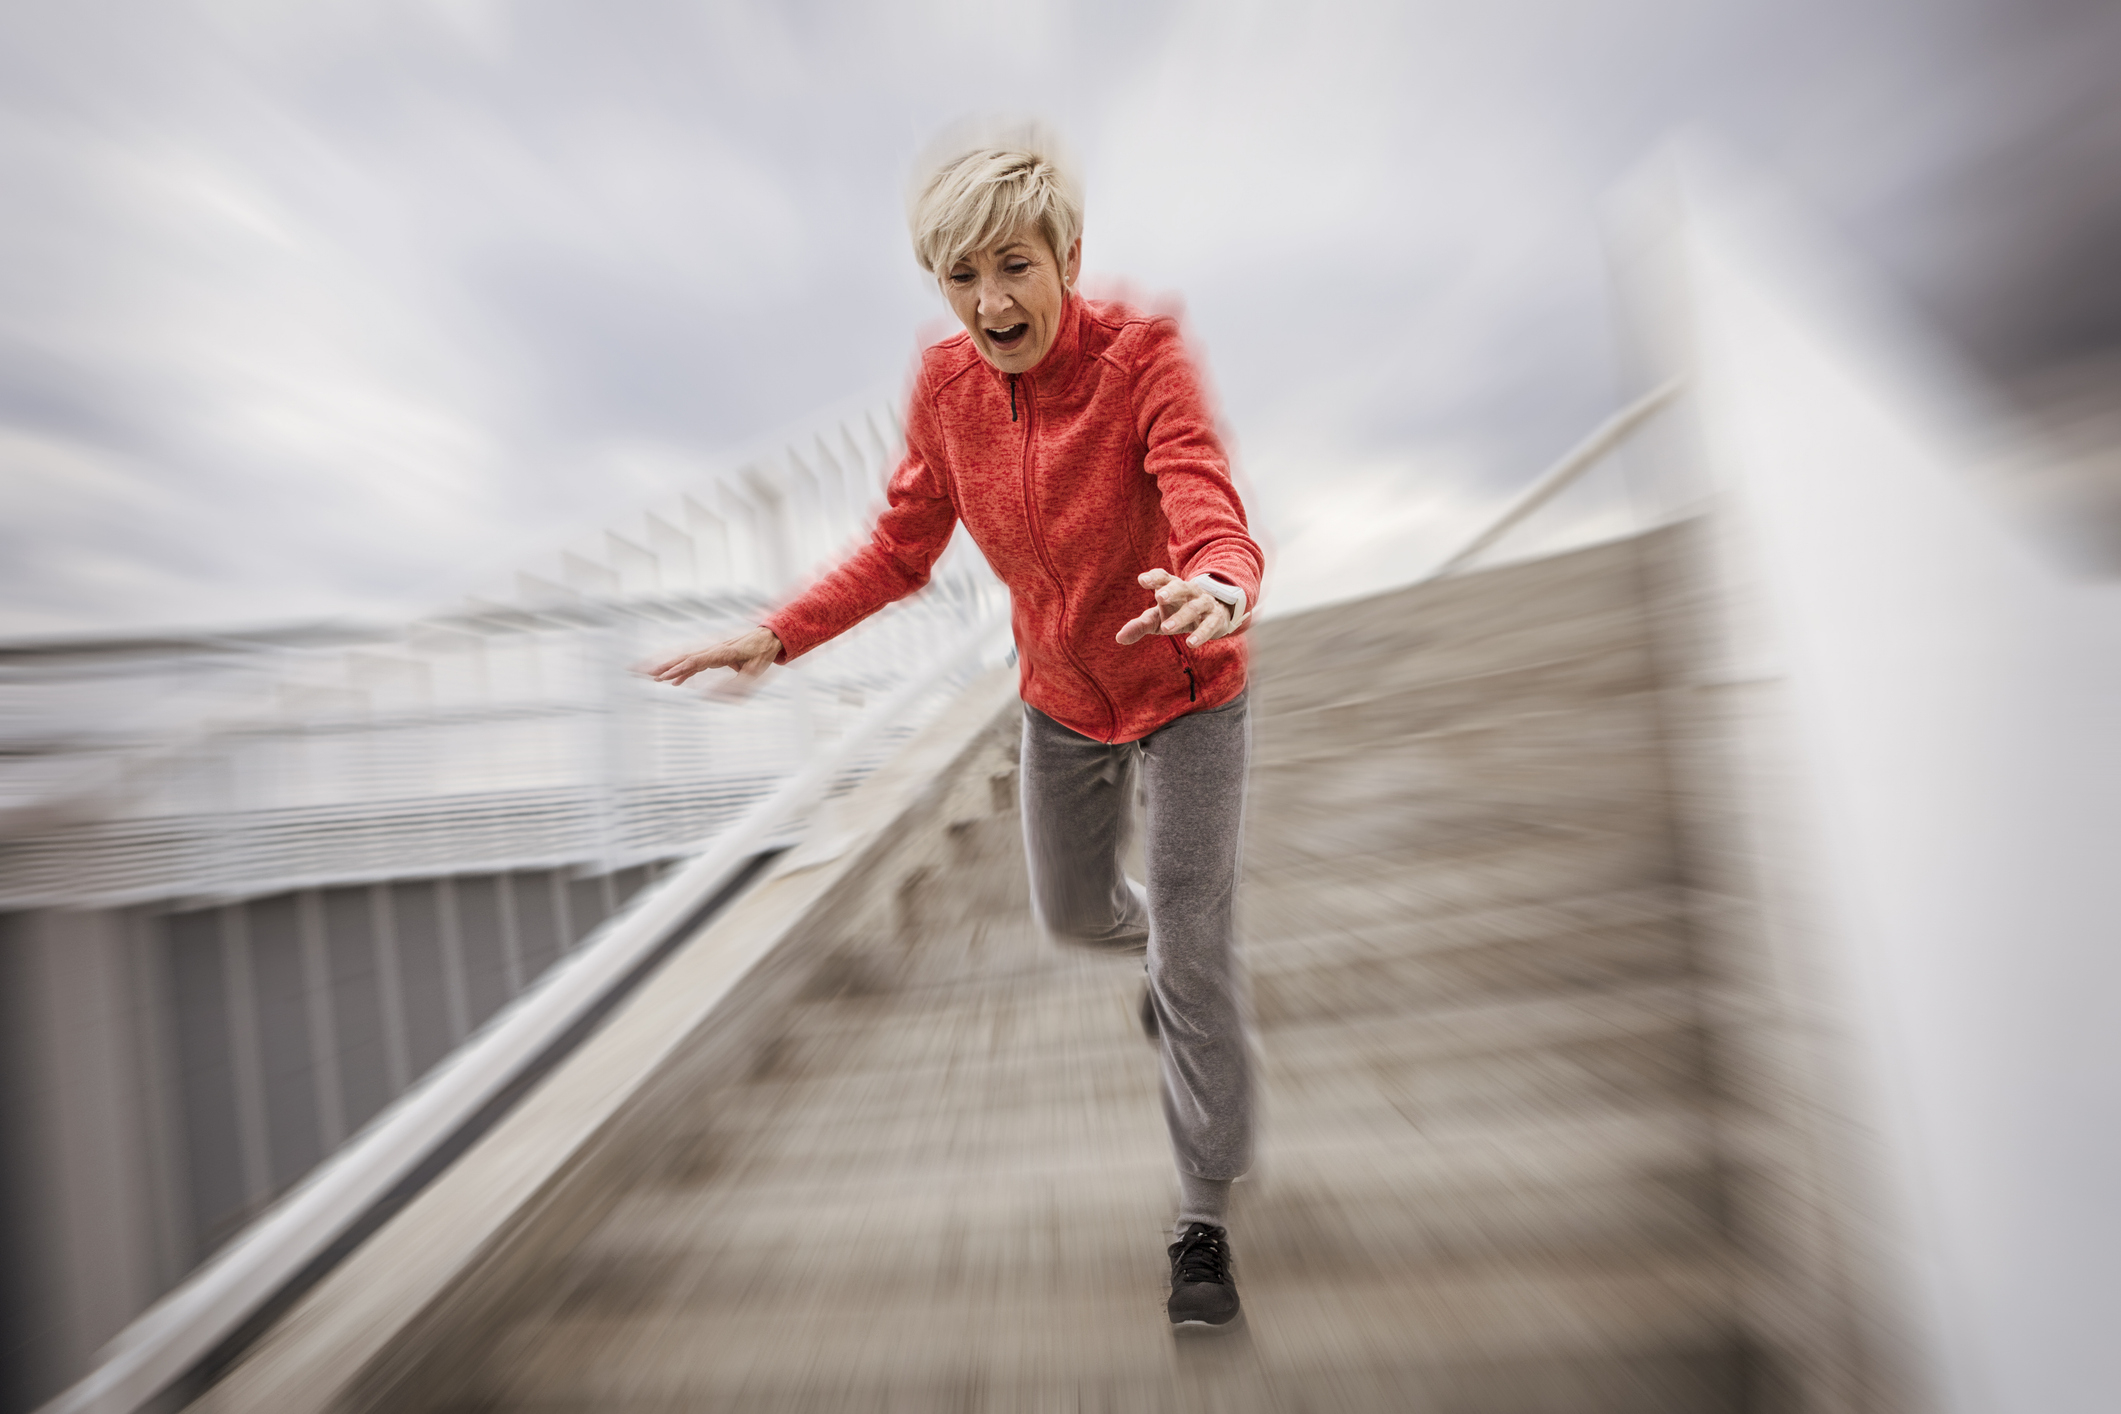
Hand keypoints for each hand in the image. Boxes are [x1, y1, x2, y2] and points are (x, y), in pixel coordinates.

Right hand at [638, 626, 781, 698]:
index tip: (662, 678)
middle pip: (683, 658)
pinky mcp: (715, 655)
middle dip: (663, 666)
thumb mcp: (752, 674)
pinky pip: (695, 663)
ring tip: (651, 677)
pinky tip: (675, 682)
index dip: (677, 670)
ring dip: (669, 668)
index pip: (694, 662)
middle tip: (644, 672)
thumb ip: (735, 686)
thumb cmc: (762, 655)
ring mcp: (713, 651)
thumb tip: (714, 696)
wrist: (769, 638)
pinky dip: (683, 671)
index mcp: (721, 653)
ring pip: (686, 659)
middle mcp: (713, 650)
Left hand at [1115, 570, 1232, 648]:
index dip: (1154, 577)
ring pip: (1194, 607)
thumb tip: (1119, 638)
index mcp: (1172, 586)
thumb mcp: (1157, 619)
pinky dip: (1201, 633)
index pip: (1163, 577)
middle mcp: (1189, 591)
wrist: (1213, 615)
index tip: (1142, 580)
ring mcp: (1204, 603)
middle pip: (1181, 587)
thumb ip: (1140, 626)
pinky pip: (1209, 625)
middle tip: (1159, 597)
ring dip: (1181, 617)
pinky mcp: (1216, 618)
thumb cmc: (1178, 613)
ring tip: (1166, 629)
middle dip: (1171, 591)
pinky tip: (1191, 643)